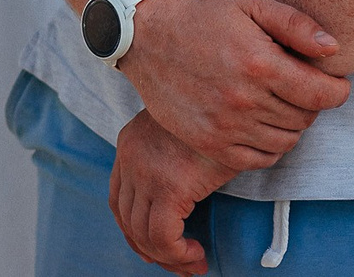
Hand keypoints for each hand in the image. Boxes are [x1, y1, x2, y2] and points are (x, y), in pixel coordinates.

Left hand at [110, 112, 234, 275]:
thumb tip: (182, 193)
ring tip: (194, 264)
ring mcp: (146, 172)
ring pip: (144, 234)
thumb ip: (172, 158)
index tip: (159, 247)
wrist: (235, 93)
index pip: (119, 201)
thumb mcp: (185, 131)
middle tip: (181, 264)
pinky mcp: (168, 186)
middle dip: (152, 251)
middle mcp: (130, 158)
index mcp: (129, 143)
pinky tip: (197, 254)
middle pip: (128, 221)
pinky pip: (163, 237)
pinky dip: (178, 254)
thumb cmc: (220, 113)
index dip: (136, 231)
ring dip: (169, 258)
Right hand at [119, 0, 348, 171]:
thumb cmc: (205, 16)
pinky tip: (264, 124)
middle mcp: (243, 101)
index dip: (338, 91)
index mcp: (259, 64)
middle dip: (313, 104)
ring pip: (286, 141)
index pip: (320, 95)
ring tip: (283, 104)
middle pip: (305, 118)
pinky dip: (271, 146)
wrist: (148, 35)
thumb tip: (333, 49)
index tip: (337, 84)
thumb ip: (296, 25)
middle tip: (303, 88)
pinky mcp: (209, 144)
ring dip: (293, 125)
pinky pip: (259, 159)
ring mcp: (224, 127)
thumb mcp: (252, 5)